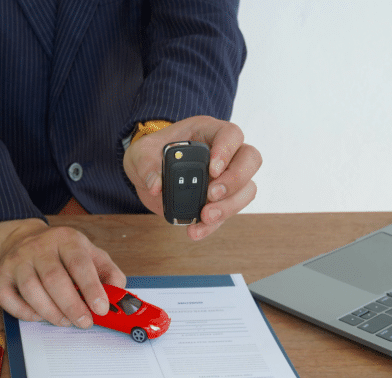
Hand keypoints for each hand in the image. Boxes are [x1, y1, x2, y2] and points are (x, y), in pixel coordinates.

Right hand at [0, 219, 125, 326]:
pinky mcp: (1, 275)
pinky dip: (24, 313)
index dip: (91, 288)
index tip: (101, 309)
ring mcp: (18, 261)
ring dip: (50, 312)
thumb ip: (109, 274)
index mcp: (66, 240)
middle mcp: (39, 247)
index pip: (79, 263)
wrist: (24, 238)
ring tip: (65, 320)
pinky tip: (39, 315)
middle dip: (72, 306)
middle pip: (54, 279)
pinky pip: (7, 299)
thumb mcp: (92, 254)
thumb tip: (118, 296)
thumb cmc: (63, 253)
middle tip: (84, 322)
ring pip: (30, 290)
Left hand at [123, 115, 261, 240]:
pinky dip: (212, 226)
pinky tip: (195, 231)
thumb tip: (156, 185)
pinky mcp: (220, 201)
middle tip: (212, 195)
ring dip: (229, 206)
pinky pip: (227, 213)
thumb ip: (146, 165)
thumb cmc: (150, 154)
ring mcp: (226, 177)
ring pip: (246, 189)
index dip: (227, 151)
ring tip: (205, 216)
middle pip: (250, 160)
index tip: (212, 169)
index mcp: (208, 132)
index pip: (231, 134)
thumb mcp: (140, 154)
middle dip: (235, 180)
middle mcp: (225, 153)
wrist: (147, 175)